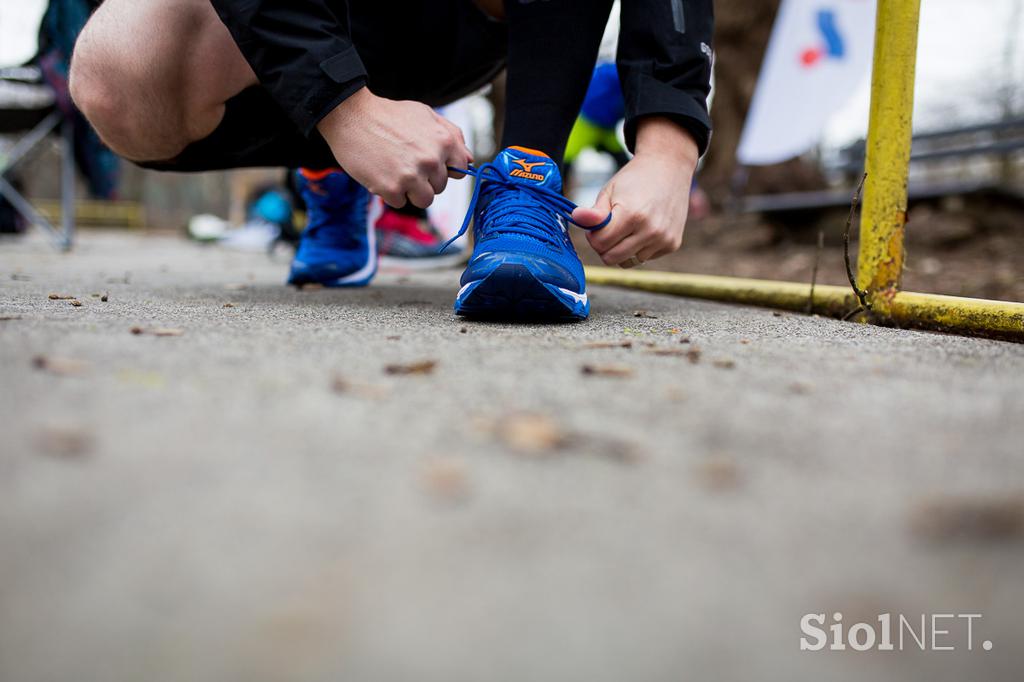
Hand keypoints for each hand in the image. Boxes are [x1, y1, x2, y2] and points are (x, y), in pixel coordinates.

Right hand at [316, 87, 472, 208]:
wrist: (351, 115)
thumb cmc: (389, 115)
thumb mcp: (426, 115)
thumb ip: (452, 136)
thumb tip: (468, 161)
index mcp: (444, 142)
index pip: (460, 170)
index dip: (445, 168)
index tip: (430, 163)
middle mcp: (431, 160)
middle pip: (440, 187)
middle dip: (425, 178)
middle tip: (404, 161)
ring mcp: (412, 176)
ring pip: (424, 200)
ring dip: (411, 191)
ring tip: (395, 171)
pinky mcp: (391, 189)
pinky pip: (400, 203)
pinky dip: (391, 193)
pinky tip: (381, 174)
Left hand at [573, 117, 698, 267]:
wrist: (669, 167)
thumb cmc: (635, 179)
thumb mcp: (610, 190)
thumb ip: (594, 212)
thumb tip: (575, 218)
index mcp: (631, 214)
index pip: (600, 243)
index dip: (593, 235)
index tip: (597, 224)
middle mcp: (650, 230)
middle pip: (612, 258)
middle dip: (604, 246)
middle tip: (609, 229)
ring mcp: (664, 239)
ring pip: (628, 262)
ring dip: (622, 249)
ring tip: (627, 227)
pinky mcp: (672, 244)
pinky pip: (645, 258)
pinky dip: (639, 248)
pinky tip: (644, 228)